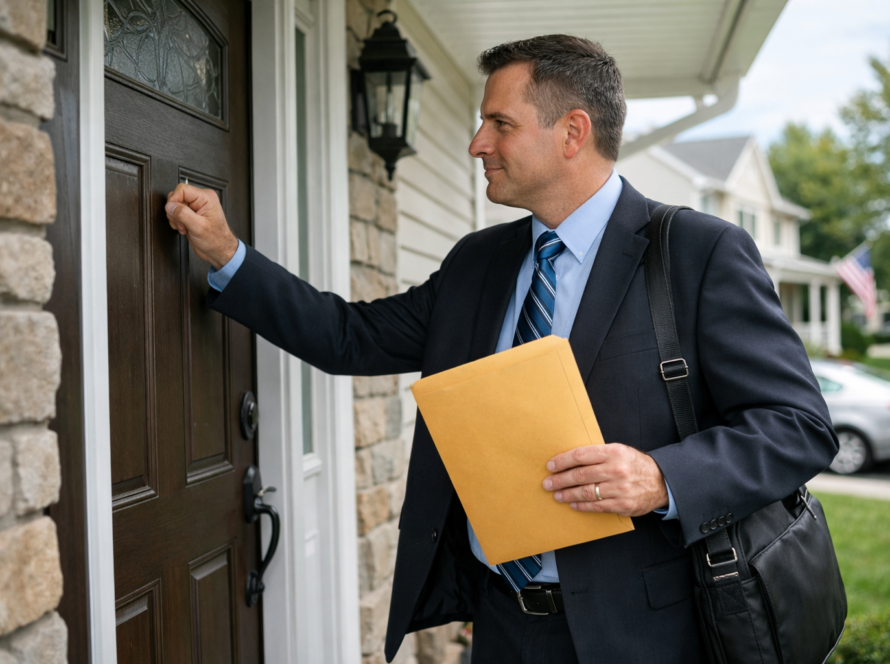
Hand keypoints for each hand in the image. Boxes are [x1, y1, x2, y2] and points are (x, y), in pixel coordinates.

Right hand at [164, 183, 238, 268]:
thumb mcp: (198, 227)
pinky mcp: (190, 214)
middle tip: (182, 224)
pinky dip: (177, 222)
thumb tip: (170, 205)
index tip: (174, 213)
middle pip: (176, 197)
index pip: (182, 189)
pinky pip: (176, 213)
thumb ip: (183, 214)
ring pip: (174, 206)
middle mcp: (200, 200)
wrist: (219, 251)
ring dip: (176, 219)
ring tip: (185, 228)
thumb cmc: (216, 240)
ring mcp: (195, 207)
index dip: (174, 201)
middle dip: (175, 212)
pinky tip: (185, 229)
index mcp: (206, 198)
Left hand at [542, 443, 668, 516]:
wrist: (661, 481)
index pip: (581, 455)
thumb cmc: (634, 464)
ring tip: (557, 495)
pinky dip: (582, 506)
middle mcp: (616, 470)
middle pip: (580, 475)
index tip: (550, 466)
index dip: (562, 461)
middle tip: (547, 483)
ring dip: (568, 494)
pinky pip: (596, 506)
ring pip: (586, 492)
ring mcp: (619, 488)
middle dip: (560, 480)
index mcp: (613, 452)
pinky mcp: (622, 505)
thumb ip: (597, 454)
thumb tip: (569, 460)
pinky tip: (573, 504)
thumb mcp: (619, 451)